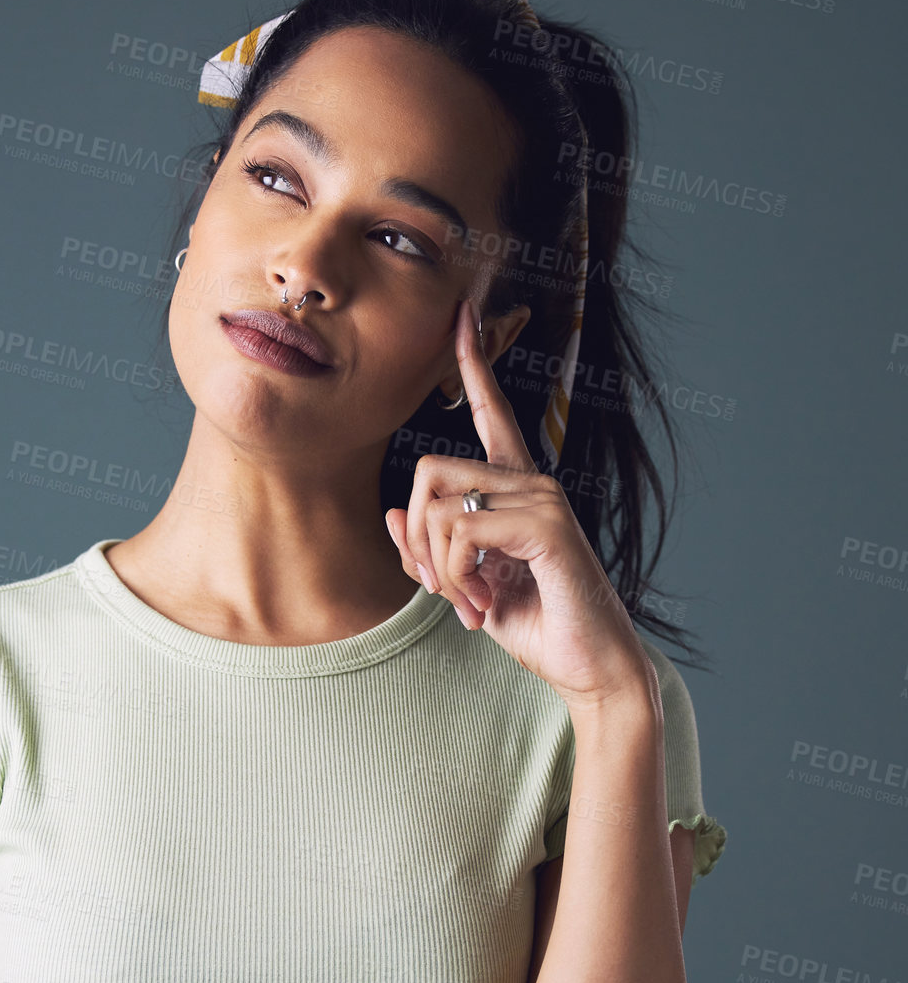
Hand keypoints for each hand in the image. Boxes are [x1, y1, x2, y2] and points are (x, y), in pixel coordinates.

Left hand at [383, 298, 652, 711]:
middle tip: (437, 588)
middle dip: (414, 538)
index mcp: (516, 490)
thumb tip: (391, 512)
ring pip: (438, 503)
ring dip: (437, 567)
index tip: (464, 314)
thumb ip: (430, 549)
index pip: (492, 414)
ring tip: (471, 604)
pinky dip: (456, 578)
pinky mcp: (545, 525)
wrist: (590, 667)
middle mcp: (531, 482)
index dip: (476, 364)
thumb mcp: (466, 586)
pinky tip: (484, 605)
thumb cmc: (536, 626)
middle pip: (427, 471)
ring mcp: (542, 498)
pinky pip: (461, 532)